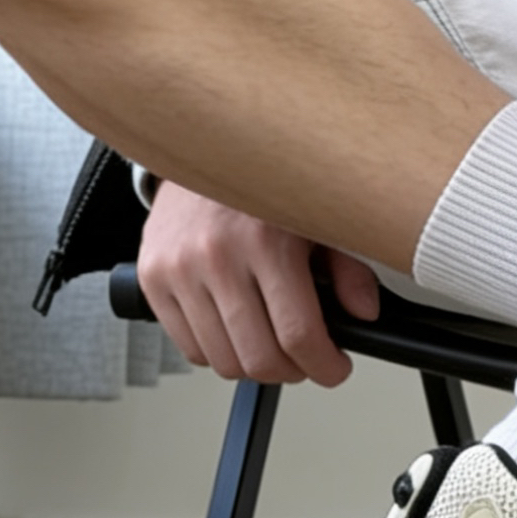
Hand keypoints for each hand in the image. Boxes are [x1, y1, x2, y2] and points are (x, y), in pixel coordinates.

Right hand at [138, 181, 380, 384]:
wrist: (201, 145)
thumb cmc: (264, 183)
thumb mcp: (319, 215)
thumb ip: (348, 269)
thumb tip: (364, 313)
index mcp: (267, 240)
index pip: (298, 334)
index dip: (325, 366)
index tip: (335, 368)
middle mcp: (217, 256)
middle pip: (258, 358)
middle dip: (293, 372)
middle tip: (307, 359)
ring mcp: (179, 269)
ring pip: (222, 361)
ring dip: (254, 365)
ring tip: (271, 341)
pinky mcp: (152, 277)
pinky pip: (188, 348)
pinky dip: (217, 351)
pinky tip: (236, 328)